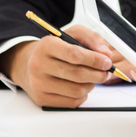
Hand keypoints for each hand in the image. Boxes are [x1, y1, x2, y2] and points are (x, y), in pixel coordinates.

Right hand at [0, 24, 114, 106]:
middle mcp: (39, 64)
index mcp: (47, 45)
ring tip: (92, 78)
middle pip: (77, 74)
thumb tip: (105, 53)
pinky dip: (82, 96)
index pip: (75, 54)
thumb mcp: (72, 34)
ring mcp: (38, 83)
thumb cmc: (55, 49)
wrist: (28, 64)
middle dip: (98, 74)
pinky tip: (81, 86)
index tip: (107, 62)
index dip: (95, 60)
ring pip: (76, 90)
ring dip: (91, 85)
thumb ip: (91, 38)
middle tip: (106, 72)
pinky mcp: (41, 98)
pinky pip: (70, 102)